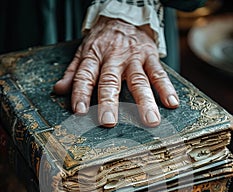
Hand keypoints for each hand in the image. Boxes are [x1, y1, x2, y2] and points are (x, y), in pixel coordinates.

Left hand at [54, 16, 178, 127]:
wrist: (124, 15)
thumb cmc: (102, 40)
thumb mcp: (83, 52)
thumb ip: (73, 72)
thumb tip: (58, 90)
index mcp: (94, 57)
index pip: (84, 77)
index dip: (80, 94)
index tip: (79, 112)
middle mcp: (113, 58)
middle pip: (110, 81)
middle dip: (109, 102)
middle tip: (109, 121)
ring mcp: (134, 57)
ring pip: (139, 81)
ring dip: (145, 102)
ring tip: (151, 121)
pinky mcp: (150, 56)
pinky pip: (159, 73)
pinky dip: (166, 88)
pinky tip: (171, 104)